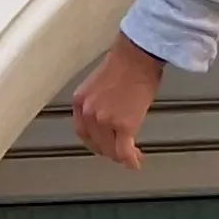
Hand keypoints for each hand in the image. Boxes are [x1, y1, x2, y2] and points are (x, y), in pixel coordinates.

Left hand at [72, 37, 167, 168]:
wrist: (138, 56)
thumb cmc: (126, 62)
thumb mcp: (100, 85)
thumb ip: (99, 104)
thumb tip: (110, 117)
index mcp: (80, 101)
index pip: (83, 131)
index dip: (95, 143)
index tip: (103, 146)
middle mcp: (88, 113)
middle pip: (96, 144)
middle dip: (109, 151)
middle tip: (120, 154)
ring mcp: (105, 121)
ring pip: (111, 150)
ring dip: (121, 156)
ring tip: (132, 156)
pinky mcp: (124, 125)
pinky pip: (125, 150)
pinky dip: (130, 159)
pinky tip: (136, 162)